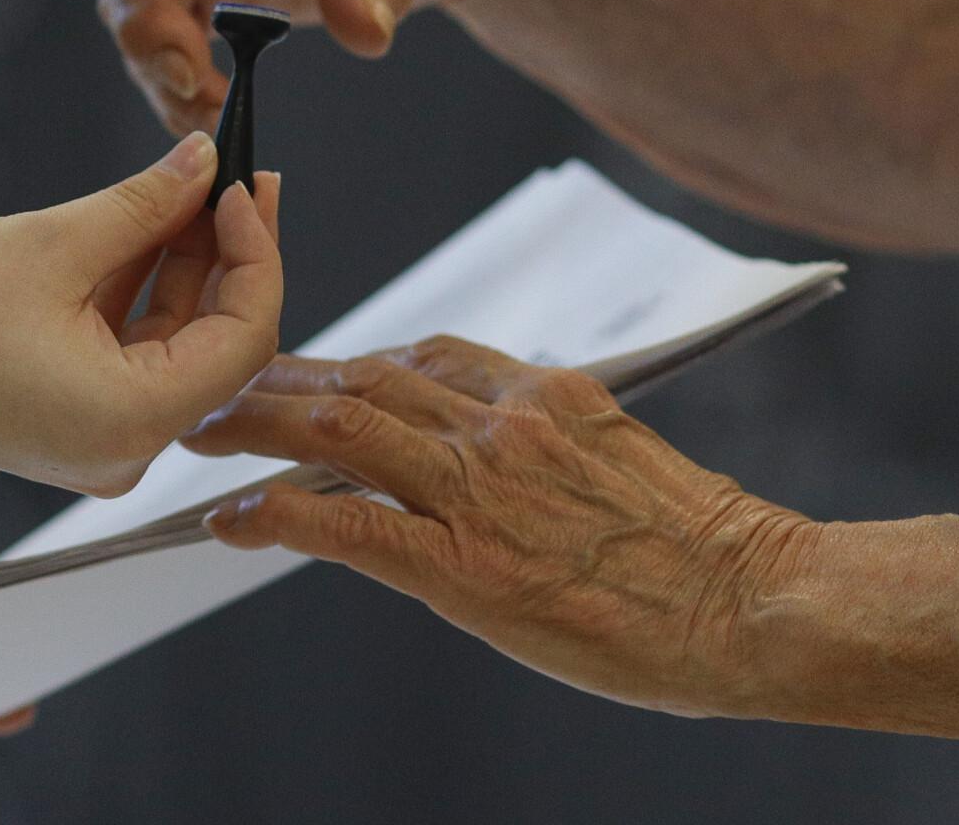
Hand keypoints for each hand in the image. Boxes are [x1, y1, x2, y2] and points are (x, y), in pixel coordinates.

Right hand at [0, 131, 282, 495]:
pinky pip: (130, 355)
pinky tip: (147, 226)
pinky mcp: (68, 423)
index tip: (242, 183)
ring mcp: (96, 443)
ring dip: (185, 266)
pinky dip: (141, 293)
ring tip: (189, 183)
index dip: (258, 253)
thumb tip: (207, 161)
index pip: (246, 339)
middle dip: (227, 254)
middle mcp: (125, 451)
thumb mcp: (52, 244)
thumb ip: (147, 205)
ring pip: (175, 345)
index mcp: (131, 422)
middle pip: (218, 344)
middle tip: (234, 172)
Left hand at [185, 336, 818, 716]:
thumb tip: (513, 456)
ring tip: (203, 433)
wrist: (754, 603)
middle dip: (282, 381)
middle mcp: (504, 425)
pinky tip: (233, 518)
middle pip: (364, 379)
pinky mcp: (464, 563)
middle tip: (225, 388)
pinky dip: (276, 513)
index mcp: (549, 395)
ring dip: (257, 426)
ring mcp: (480, 489)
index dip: (355, 362)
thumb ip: (560, 443)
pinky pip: (345, 523)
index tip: (317, 375)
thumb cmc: (709, 549)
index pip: (428, 355)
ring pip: (338, 429)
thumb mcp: (630, 463)